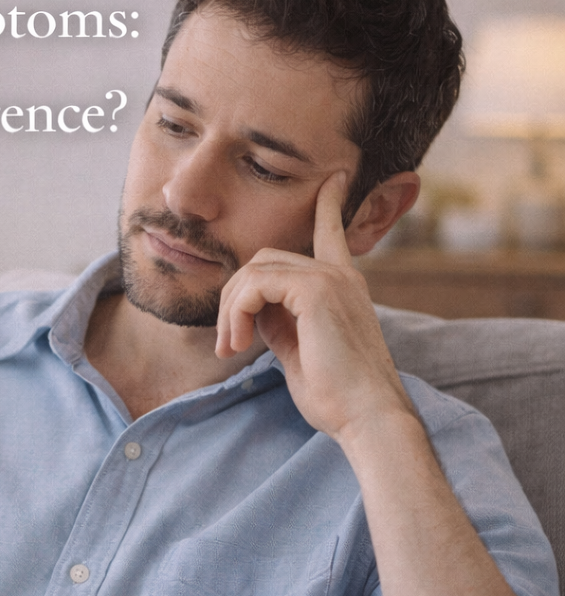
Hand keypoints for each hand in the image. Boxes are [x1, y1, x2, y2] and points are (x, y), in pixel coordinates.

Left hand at [214, 171, 413, 442]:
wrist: (367, 417)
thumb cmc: (336, 395)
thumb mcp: (298, 350)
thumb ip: (278, 321)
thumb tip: (251, 310)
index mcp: (341, 285)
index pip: (330, 232)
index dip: (327, 204)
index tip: (332, 178)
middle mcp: (339, 275)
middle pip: (263, 260)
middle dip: (234, 299)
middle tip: (228, 343)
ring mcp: (330, 278)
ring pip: (254, 270)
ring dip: (231, 310)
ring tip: (231, 347)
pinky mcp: (316, 290)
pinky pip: (255, 284)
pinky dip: (237, 312)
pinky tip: (240, 342)